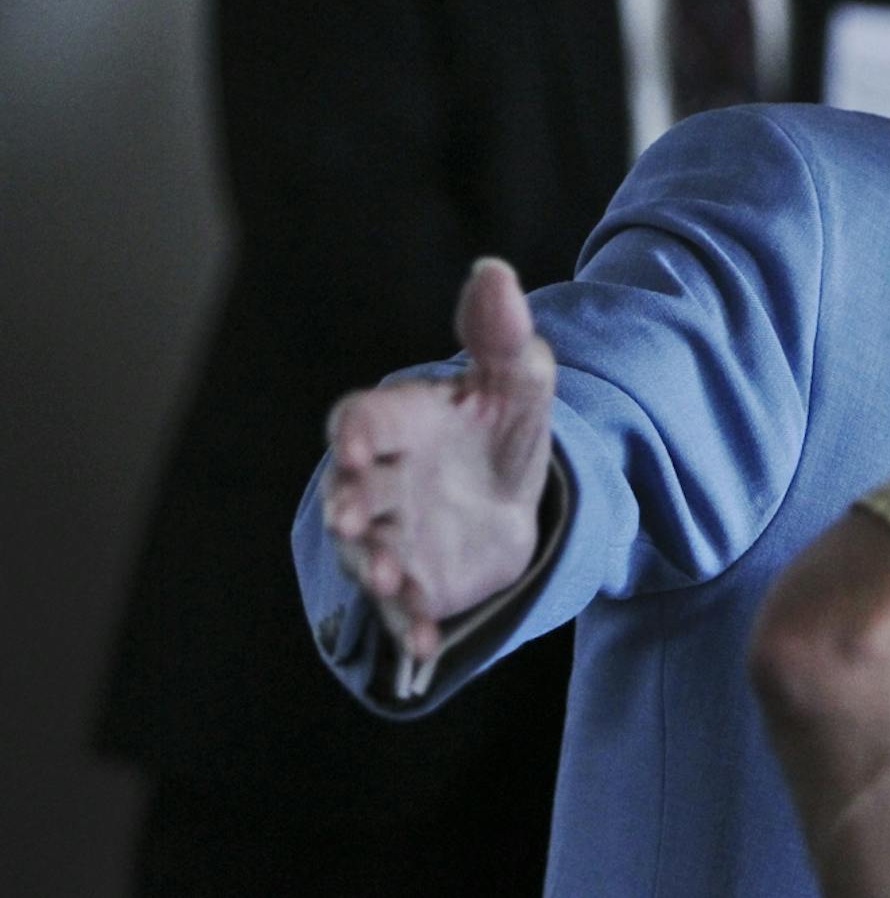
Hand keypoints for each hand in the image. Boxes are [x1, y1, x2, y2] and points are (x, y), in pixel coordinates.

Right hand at [324, 257, 555, 661]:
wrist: (516, 495)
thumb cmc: (500, 426)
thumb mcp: (517, 380)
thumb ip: (501, 334)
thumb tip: (494, 271)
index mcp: (398, 422)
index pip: (362, 419)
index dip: (355, 429)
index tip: (356, 439)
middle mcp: (379, 482)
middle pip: (351, 490)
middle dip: (346, 504)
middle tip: (349, 517)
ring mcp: (390, 536)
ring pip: (368, 553)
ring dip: (373, 567)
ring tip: (390, 579)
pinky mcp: (413, 583)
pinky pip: (404, 608)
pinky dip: (409, 626)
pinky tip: (424, 645)